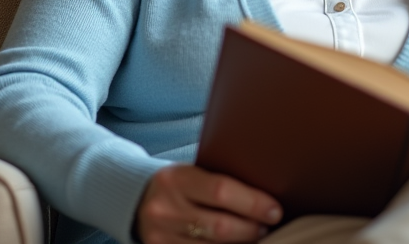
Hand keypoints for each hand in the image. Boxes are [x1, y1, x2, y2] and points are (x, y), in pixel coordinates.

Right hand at [135, 164, 282, 242]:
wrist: (134, 199)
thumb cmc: (177, 183)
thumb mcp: (192, 172)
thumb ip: (218, 182)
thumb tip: (263, 193)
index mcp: (176, 178)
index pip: (222, 191)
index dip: (253, 203)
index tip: (274, 210)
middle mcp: (165, 208)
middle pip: (220, 227)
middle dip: (251, 229)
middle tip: (267, 226)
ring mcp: (160, 236)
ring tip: (254, 236)